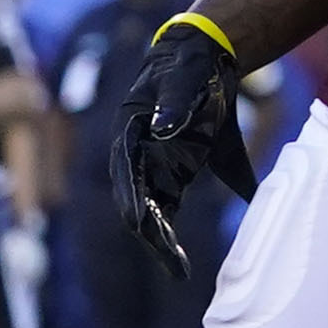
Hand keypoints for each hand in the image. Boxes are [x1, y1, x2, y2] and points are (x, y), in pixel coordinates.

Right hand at [122, 15, 255, 263]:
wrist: (199, 57)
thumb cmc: (187, 67)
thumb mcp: (182, 81)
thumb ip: (174, 104)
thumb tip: (163, 129)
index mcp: (131, 135)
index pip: (127, 177)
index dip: (135, 204)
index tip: (144, 229)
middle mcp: (137, 156)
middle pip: (138, 202)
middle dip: (152, 235)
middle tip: (173, 265)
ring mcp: (154, 164)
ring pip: (152, 209)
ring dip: (161, 240)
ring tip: (178, 270)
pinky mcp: (174, 167)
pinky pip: (168, 204)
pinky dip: (171, 229)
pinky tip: (178, 255)